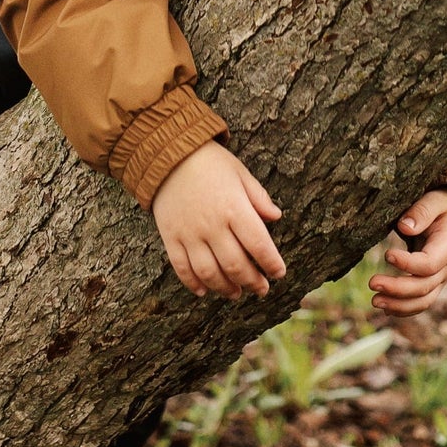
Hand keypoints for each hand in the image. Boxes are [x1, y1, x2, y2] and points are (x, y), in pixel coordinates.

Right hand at [151, 140, 284, 299]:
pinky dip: (192, 283)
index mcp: (234, 208)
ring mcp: (189, 234)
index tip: (279, 273)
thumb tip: (276, 217)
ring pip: (209, 272)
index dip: (271, 263)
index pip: (259, 245)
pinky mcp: (170, 237)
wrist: (167, 153)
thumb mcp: (239, 172)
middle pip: (235, 265)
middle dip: (252, 282)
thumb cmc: (209, 161)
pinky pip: (181, 268)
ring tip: (236, 293)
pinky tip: (204, 290)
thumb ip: (258, 197)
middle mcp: (212, 225)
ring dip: (225, 288)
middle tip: (262, 289)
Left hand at [369, 188, 446, 317]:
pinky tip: (385, 309)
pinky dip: (404, 308)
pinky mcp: (432, 283)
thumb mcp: (435, 201)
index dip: (408, 264)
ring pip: (423, 301)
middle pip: (424, 287)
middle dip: (397, 289)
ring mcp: (440, 279)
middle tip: (372, 283)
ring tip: (375, 301)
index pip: (429, 264)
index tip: (387, 255)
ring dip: (399, 305)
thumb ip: (421, 212)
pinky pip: (421, 302)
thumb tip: (404, 227)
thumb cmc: (443, 207)